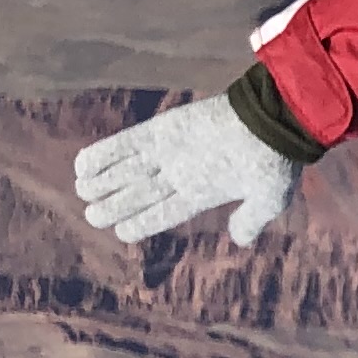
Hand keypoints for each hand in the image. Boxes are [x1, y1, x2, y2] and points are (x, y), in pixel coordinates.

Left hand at [74, 94, 299, 248]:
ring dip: (102, 181)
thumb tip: (241, 239)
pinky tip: (82, 166)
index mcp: (203, 193)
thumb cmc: (276, 159)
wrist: (275, 118)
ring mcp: (170, 151)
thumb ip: (252, 219)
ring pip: (127, 170)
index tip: (120, 230)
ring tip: (81, 190)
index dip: (140, 222)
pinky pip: (126, 143)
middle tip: (90, 213)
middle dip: (113, 204)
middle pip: (138, 193)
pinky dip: (103, 153)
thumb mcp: (271, 198)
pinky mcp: (163, 128)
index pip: (163, 213)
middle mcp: (181, 173)